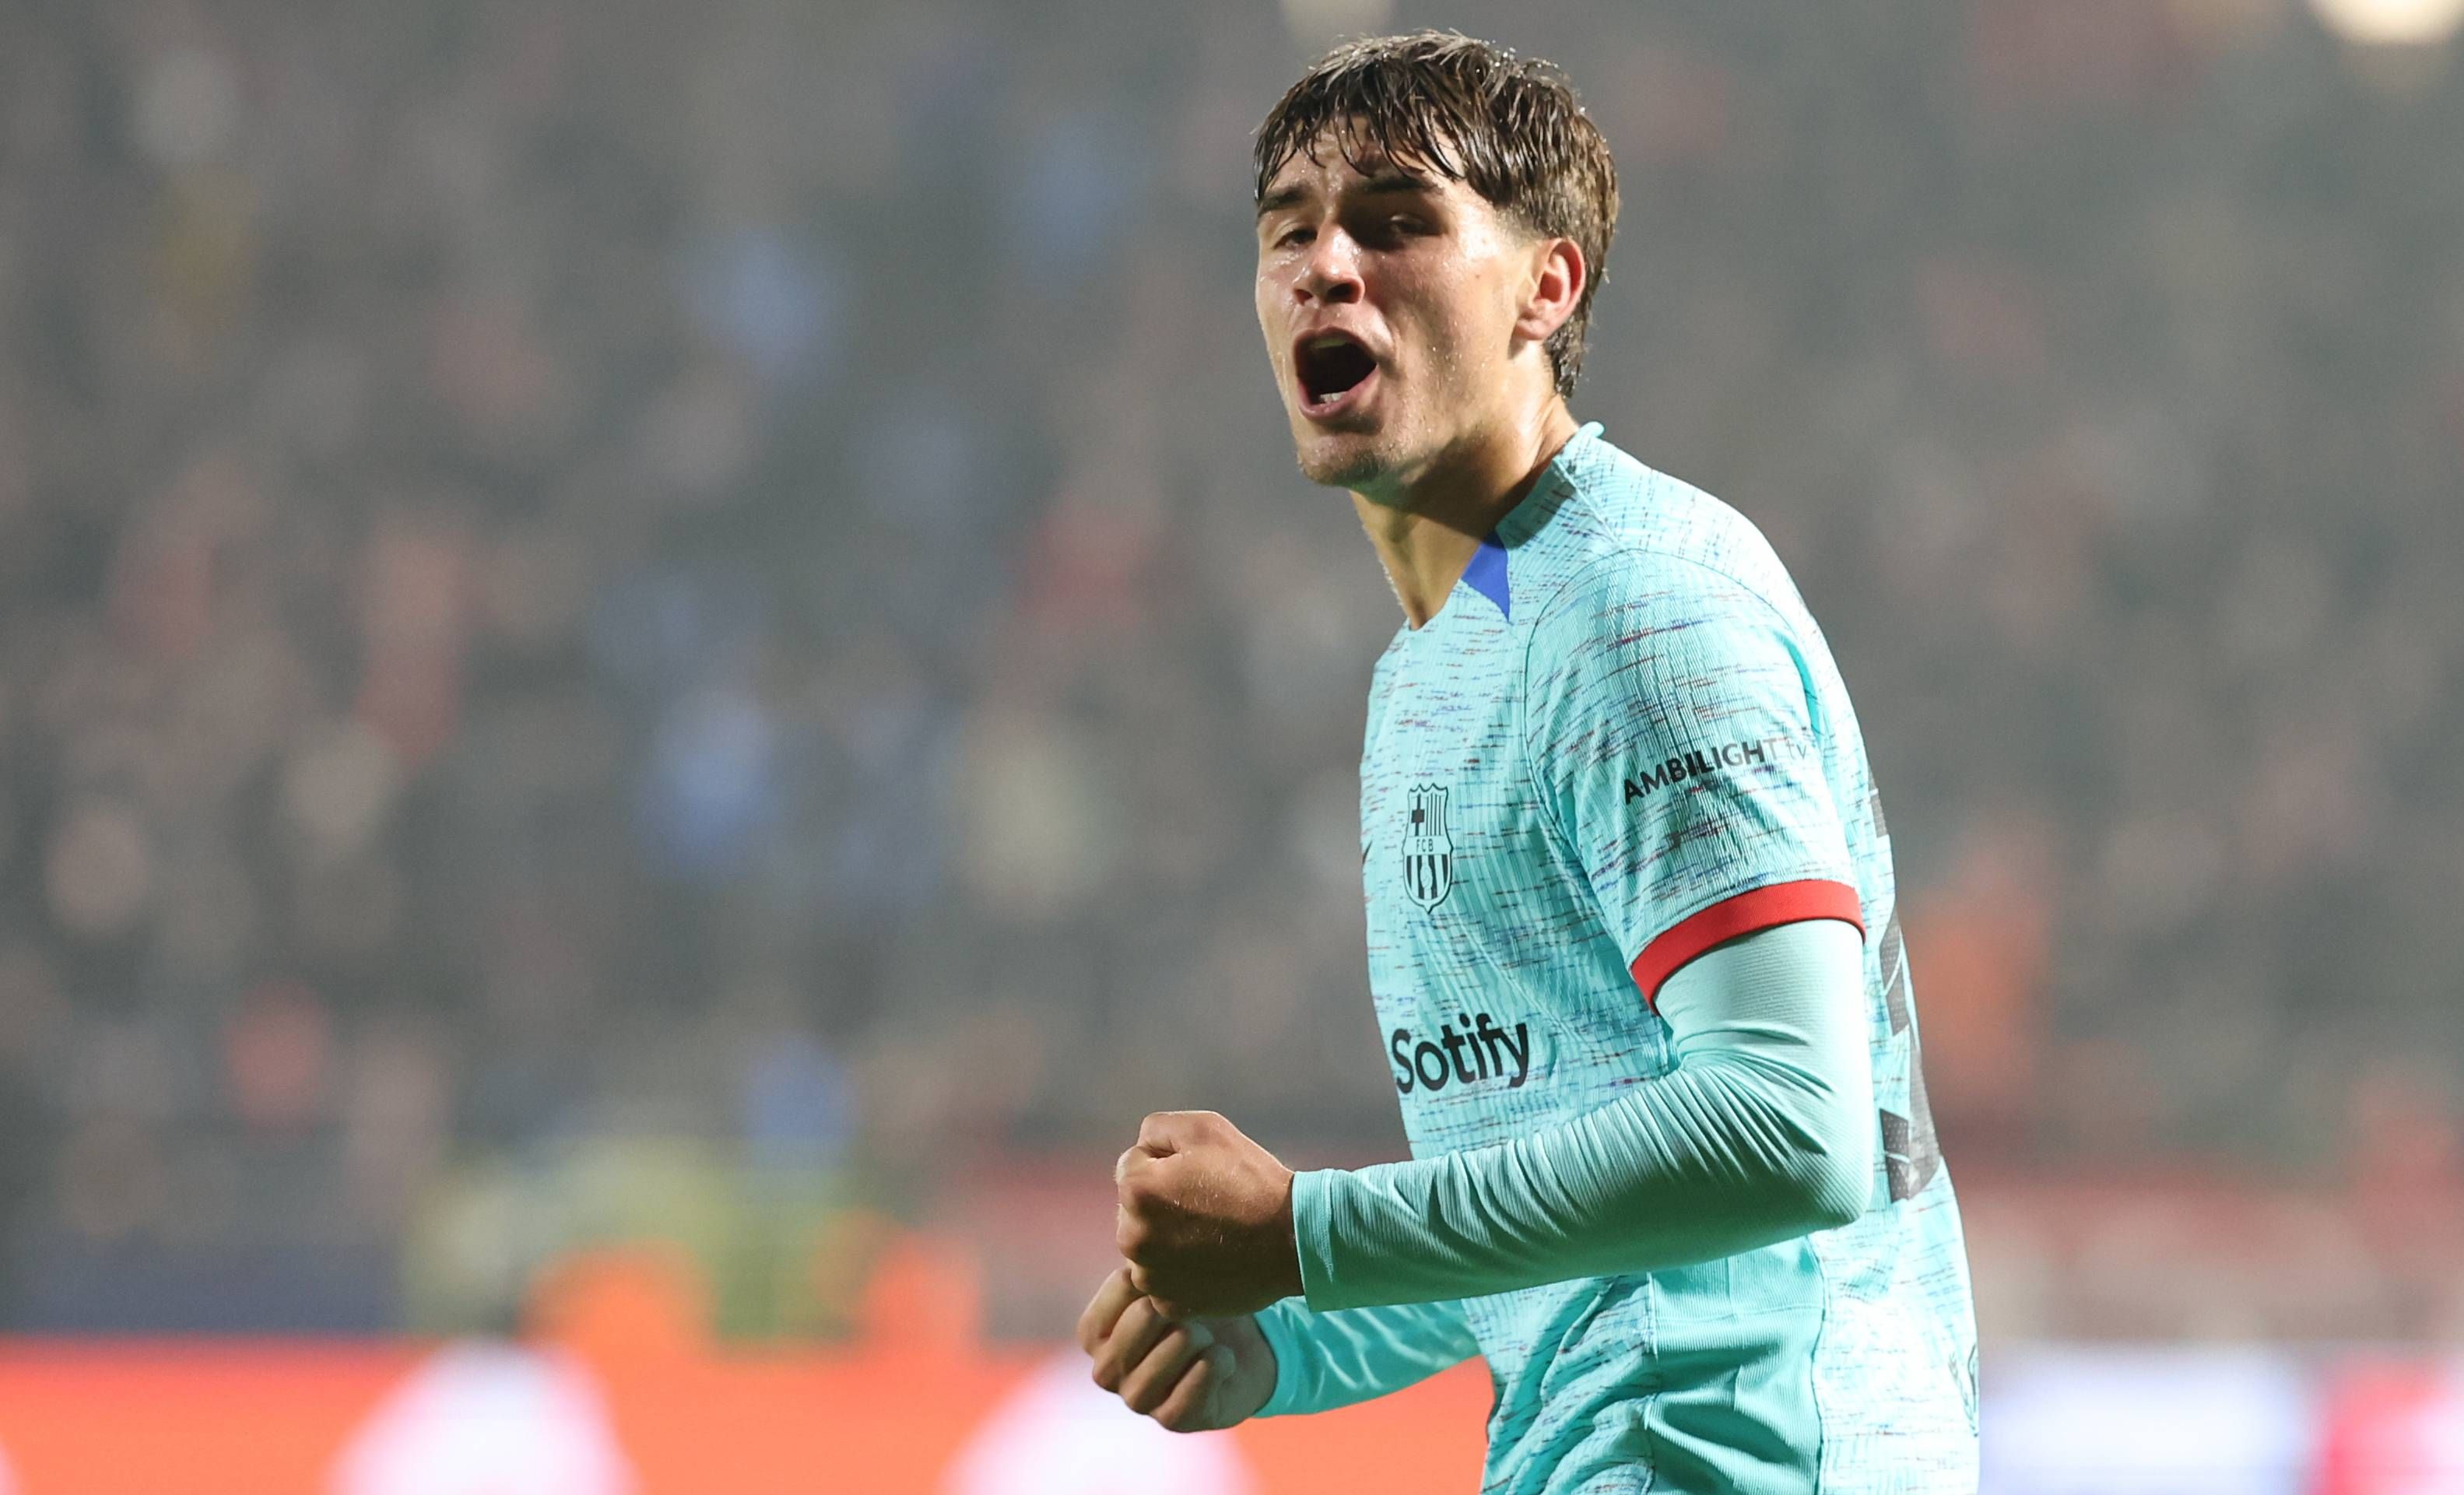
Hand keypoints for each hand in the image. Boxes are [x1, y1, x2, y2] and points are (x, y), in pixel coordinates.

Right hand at [1076, 1265, 1276, 1432]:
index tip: (1174, 1281)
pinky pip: (1202, 1375)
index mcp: (1093, 1334)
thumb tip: (1140, 1250)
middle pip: (1146, 1314)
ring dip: (1203, 1334)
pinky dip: (1220, 1360)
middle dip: (1182, 1304)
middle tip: (1194, 1312)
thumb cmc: (1194, 1311)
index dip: (1159, 1275)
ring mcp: (1136, 1399)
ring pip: (1177, 1344)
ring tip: (1206, 1337)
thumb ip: (1146, 1265)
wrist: (1238, 1357)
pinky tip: (1221, 1361)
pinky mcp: (1172, 1419)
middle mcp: (1105, 1371)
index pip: (1121, 1285)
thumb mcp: (1167, 1282)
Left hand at [1114, 1110, 1302, 1318]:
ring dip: (1165, 1238)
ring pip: (1147, 1245)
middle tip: (1205, 1206)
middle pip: (1135, 1208)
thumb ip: (1157, 1129)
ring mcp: (1149, 1277)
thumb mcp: (1204, 1128)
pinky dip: (1179, 1271)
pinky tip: (1209, 1261)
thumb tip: (1141, 1152)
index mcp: (1135, 1191)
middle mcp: (1131, 1238)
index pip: (1133, 1164)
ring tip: (1208, 1235)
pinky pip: (1163, 1279)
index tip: (1199, 1175)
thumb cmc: (1249, 1179)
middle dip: (1160, 1203)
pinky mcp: (1169, 1304)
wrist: (1291, 1240)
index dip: (1166, 1164)